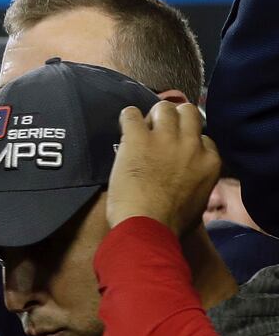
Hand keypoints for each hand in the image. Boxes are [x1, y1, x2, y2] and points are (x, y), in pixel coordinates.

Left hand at [107, 102, 219, 233]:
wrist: (148, 227)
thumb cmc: (171, 225)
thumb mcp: (199, 203)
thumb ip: (198, 184)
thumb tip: (189, 183)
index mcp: (210, 162)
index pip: (204, 138)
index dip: (188, 140)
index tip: (177, 146)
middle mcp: (191, 145)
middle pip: (188, 113)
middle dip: (175, 117)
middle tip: (160, 128)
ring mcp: (165, 139)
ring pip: (164, 109)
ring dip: (153, 115)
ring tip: (143, 126)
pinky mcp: (138, 139)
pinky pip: (132, 115)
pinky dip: (128, 117)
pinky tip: (125, 124)